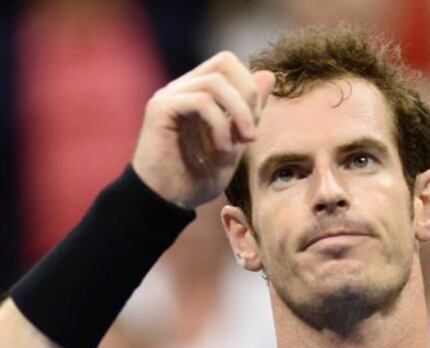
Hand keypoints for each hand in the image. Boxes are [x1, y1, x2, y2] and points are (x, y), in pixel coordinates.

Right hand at [132, 51, 275, 209]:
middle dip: (247, 96)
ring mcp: (169, 96)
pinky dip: (219, 126)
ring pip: (215, 82)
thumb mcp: (234, 143)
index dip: (249, 87)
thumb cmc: (196, 178)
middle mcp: (181, 88)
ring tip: (237, 146)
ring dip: (237, 114)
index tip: (253, 128)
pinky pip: (200, 101)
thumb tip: (269, 75)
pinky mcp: (159, 109)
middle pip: (224, 62)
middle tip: (251, 135)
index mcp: (196, 91)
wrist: (166, 204)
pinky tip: (221, 151)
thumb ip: (249, 111)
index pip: (228, 63)